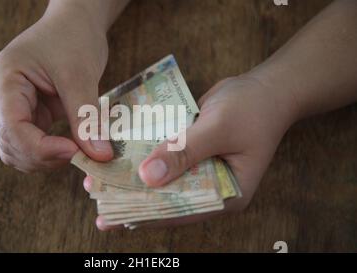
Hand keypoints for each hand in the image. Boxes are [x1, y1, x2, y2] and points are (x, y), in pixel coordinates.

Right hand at [0, 2, 113, 172]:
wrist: (75, 23)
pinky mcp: (31, 113)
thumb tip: (99, 156)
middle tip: (80, 155)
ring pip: (18, 150)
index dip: (40, 148)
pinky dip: (52, 152)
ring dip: (46, 159)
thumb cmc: (73, 37)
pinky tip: (73, 146)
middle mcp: (2, 97)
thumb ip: (86, 119)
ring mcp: (14, 107)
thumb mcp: (80, 76)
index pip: (11, 128)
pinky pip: (34, 143)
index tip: (73, 151)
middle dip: (44, 156)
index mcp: (5, 80)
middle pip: (11, 144)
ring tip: (77, 150)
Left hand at [85, 74, 297, 229]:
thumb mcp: (217, 129)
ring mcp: (203, 172)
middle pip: (169, 199)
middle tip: (98, 198)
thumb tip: (148, 177)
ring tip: (101, 182)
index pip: (181, 211)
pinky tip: (122, 160)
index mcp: (227, 194)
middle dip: (135, 199)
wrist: (266, 88)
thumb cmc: (251, 108)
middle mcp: (212, 188)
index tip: (113, 215)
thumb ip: (184, 153)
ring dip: (136, 180)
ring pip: (165, 181)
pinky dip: (147, 160)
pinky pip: (167, 162)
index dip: (146, 214)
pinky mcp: (194, 156)